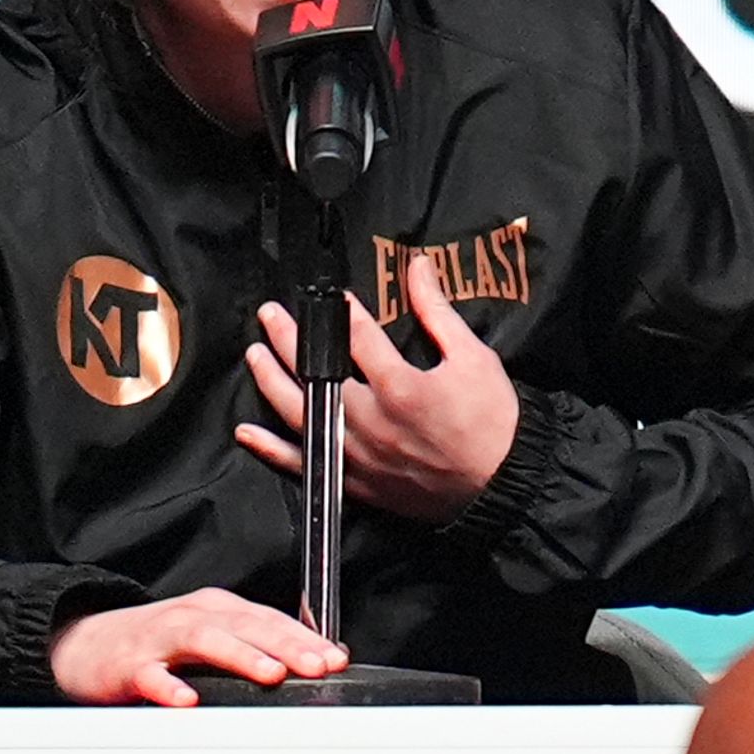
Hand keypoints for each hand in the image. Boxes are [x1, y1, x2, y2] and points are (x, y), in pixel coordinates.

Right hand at [49, 589, 347, 705]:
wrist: (83, 645)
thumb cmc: (157, 644)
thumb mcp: (209, 635)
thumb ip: (254, 646)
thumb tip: (311, 662)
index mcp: (217, 609)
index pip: (269, 620)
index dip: (305, 639)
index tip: (335, 660)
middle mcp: (192, 616)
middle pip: (246, 626)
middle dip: (286, 645)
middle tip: (317, 666)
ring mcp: (160, 639)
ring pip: (205, 641)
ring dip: (240, 656)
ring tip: (270, 674)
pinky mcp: (129, 665)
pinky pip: (151, 676)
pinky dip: (169, 688)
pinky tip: (188, 701)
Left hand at [239, 251, 521, 522]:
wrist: (505, 485)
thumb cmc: (493, 423)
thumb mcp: (473, 357)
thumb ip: (437, 311)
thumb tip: (418, 268)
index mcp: (399, 385)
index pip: (357, 335)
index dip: (341, 310)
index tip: (331, 295)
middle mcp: (371, 420)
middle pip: (314, 371)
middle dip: (287, 338)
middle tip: (270, 314)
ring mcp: (359, 454)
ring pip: (300, 413)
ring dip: (272, 381)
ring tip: (256, 354)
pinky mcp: (357, 482)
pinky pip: (306, 465)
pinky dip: (272, 450)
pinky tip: (247, 432)